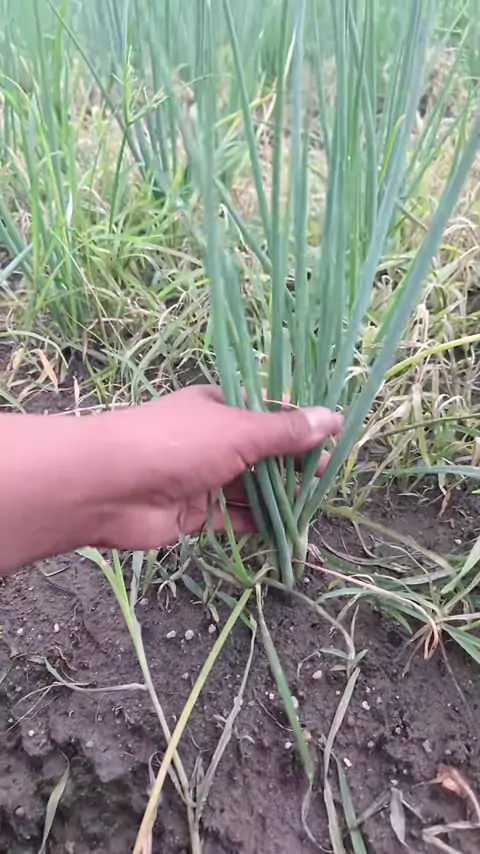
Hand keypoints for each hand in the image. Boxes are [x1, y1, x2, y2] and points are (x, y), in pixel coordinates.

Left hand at [94, 385, 341, 549]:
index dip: (298, 428)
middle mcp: (211, 441)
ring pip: (249, 489)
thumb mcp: (239, 431)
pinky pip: (234, 519)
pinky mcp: (195, 515)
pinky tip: (289, 535)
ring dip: (279, 500)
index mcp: (219, 408)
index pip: (266, 415)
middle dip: (292, 468)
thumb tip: (332, 418)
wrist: (108, 486)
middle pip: (261, 454)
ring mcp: (202, 479)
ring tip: (316, 509)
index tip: (330, 442)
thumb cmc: (177, 444)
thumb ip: (285, 432)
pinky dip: (259, 526)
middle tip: (327, 480)